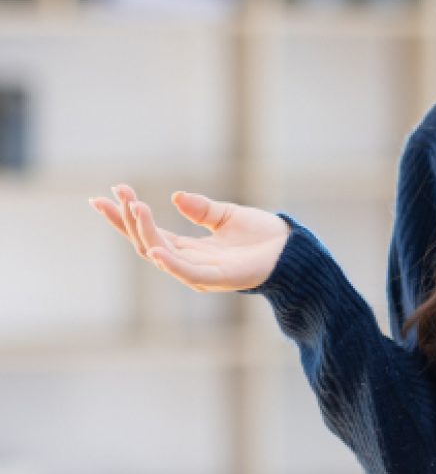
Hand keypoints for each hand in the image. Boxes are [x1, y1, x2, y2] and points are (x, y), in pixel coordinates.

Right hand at [89, 184, 290, 291]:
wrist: (290, 250)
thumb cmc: (260, 236)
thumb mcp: (226, 215)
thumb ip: (201, 208)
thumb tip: (174, 197)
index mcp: (189, 248)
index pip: (149, 232)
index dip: (126, 216)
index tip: (105, 195)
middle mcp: (188, 262)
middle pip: (147, 242)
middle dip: (128, 220)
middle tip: (116, 194)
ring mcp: (201, 272)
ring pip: (161, 254)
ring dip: (145, 232)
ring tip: (135, 207)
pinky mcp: (218, 279)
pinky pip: (187, 272)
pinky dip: (169, 262)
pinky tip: (154, 247)